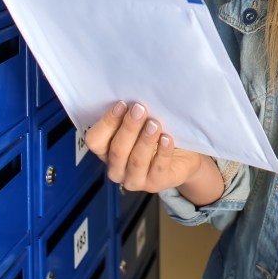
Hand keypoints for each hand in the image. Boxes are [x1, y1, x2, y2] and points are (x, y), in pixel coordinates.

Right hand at [83, 101, 211, 196]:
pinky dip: (163, 152)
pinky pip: (158, 168)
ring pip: (136, 161)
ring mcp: (135, 179)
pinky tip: (167, 139)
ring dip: (145, 140)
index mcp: (106, 151)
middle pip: (117, 150)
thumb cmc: (156, 135)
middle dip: (128, 128)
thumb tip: (133, 94)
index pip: (95, 140)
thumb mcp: (141, 123)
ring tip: (155, 124)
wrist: (183, 156)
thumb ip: (132, 114)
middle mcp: (117, 168)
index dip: (106, 122)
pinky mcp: (155, 184)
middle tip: (140, 109)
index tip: (122, 104)